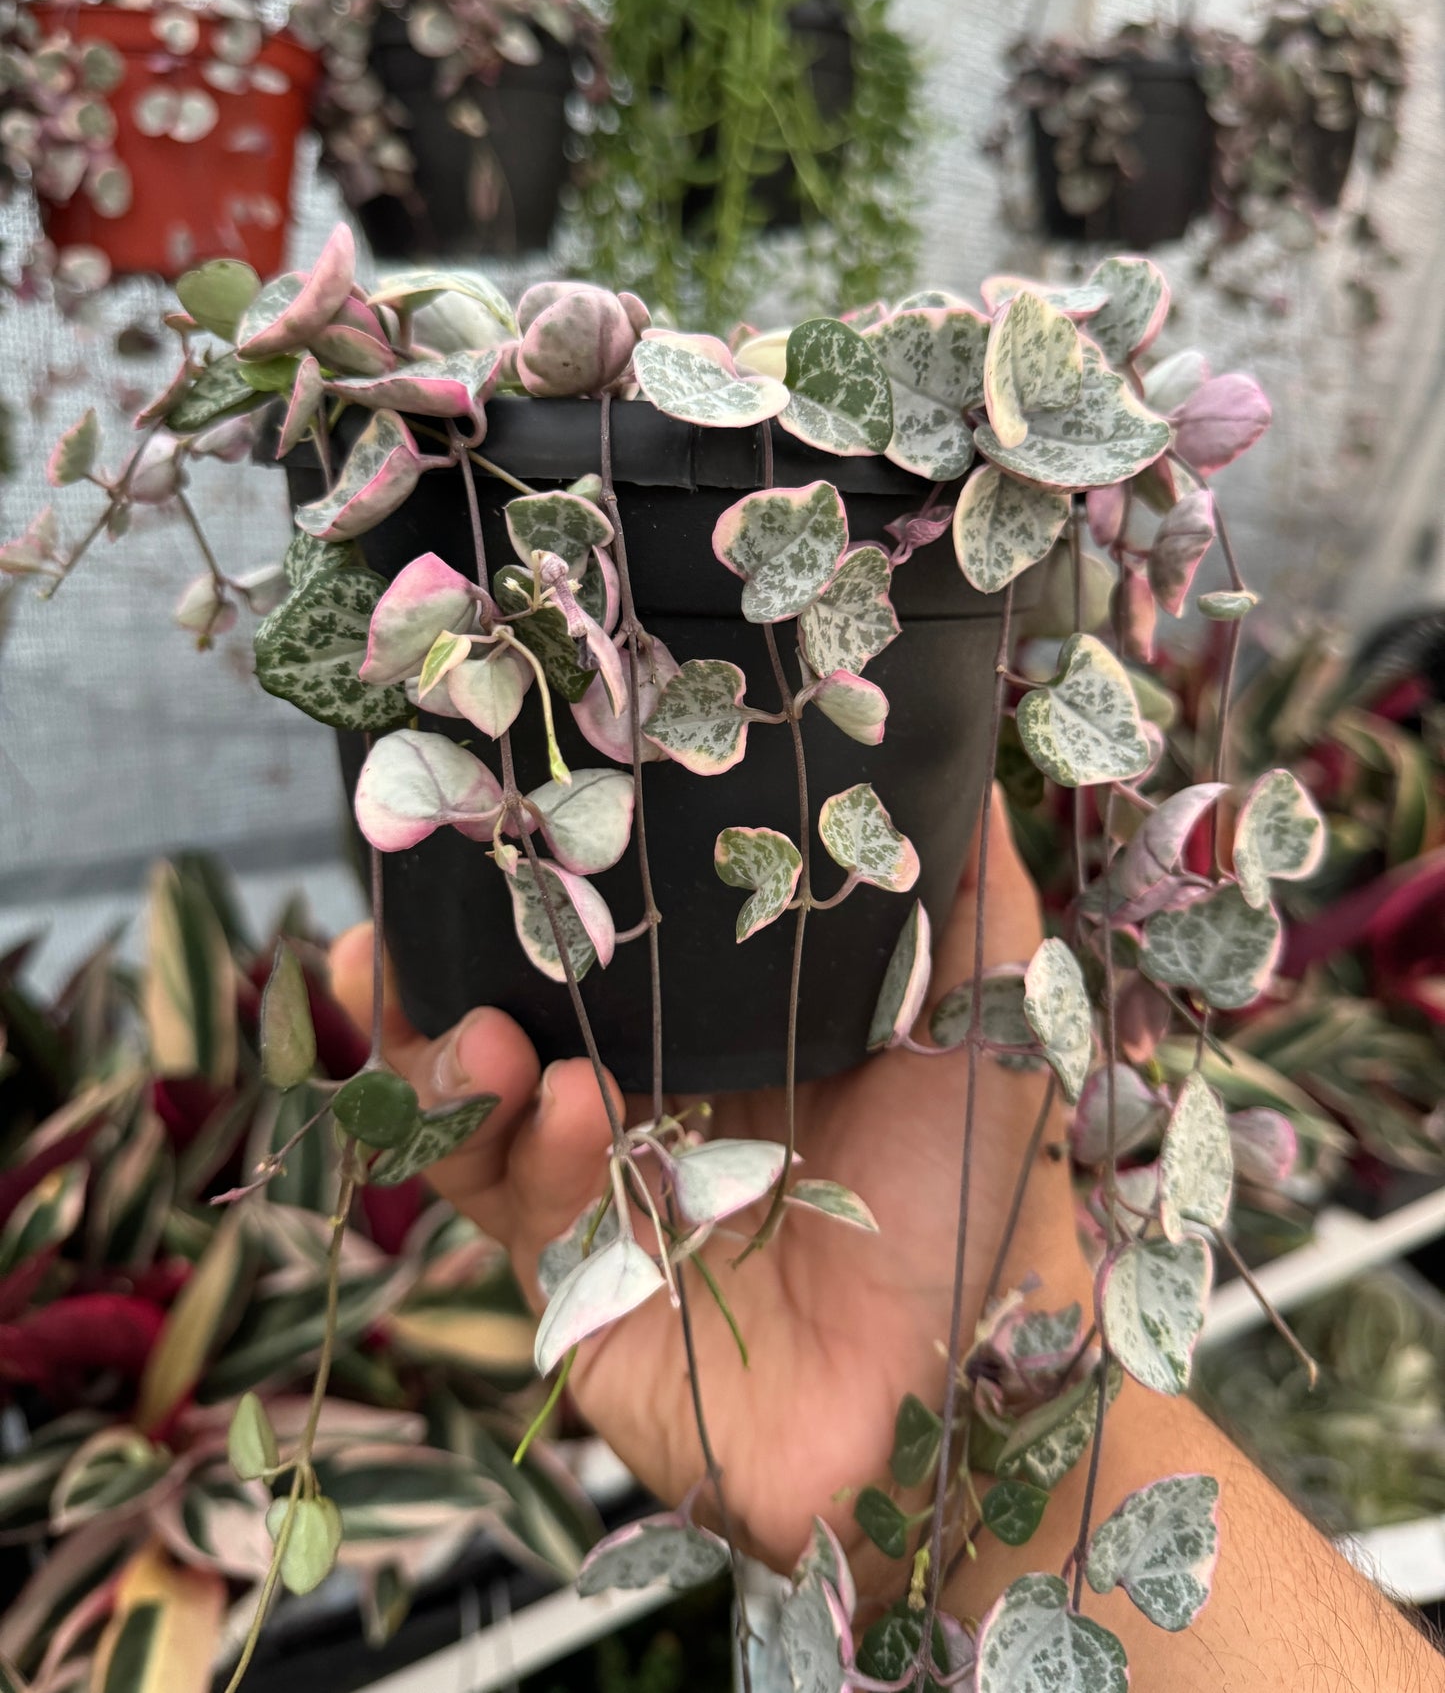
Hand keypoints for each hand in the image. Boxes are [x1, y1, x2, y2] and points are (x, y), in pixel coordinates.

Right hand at [330, 793, 1085, 1588]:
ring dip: (456, 1059)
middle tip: (409, 909)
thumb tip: (945, 743)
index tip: (490, 808)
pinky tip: (563, 1108)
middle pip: (508, 1003)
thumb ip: (963, 888)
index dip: (536, 876)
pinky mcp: (569, 1286)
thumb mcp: (988, 1016)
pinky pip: (505, 1206)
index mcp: (721, 1021)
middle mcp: (644, 1091)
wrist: (960, 1405)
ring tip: (486, 1031)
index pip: (601, 930)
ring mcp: (598, 1187)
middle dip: (446, 957)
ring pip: (475, 1104)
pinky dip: (517, 1150)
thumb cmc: (975, 1197)